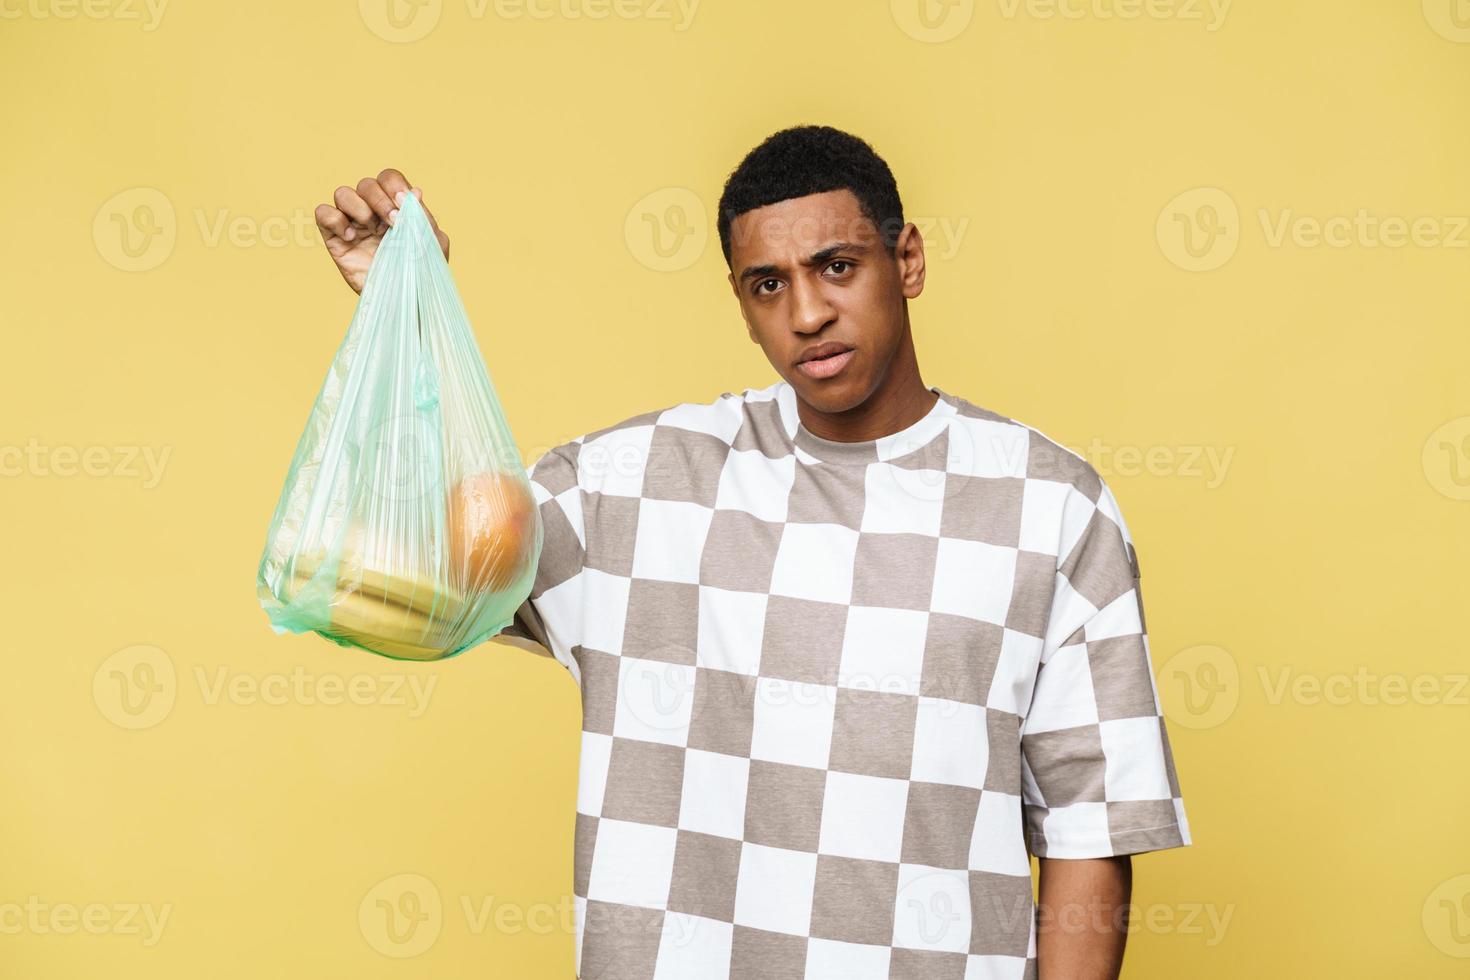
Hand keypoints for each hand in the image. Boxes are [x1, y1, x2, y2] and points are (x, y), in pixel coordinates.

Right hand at [314, 168, 450, 293]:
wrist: (405, 303)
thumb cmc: (422, 274)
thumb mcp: (433, 245)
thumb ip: (424, 218)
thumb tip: (415, 192)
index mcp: (397, 208)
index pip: (389, 179)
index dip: (394, 186)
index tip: (404, 207)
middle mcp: (373, 212)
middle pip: (366, 184)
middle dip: (380, 199)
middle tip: (392, 223)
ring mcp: (353, 224)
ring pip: (343, 193)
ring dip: (357, 206)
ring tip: (369, 229)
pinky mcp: (335, 239)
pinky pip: (323, 213)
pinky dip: (334, 219)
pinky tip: (351, 238)